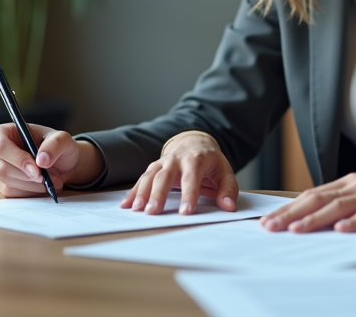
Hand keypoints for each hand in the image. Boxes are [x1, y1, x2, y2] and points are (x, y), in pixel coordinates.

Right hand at [0, 122, 101, 196]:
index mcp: (1, 132)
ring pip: (6, 183)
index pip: (0, 146)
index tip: (37, 170)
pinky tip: (41, 186)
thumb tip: (41, 160)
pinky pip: (10, 193)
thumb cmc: (56, 146)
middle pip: (1, 169)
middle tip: (47, 178)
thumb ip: (54, 145)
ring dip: (31, 185)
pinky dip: (28, 192)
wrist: (58, 163)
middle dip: (27, 177)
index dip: (18, 159)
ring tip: (50, 181)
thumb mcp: (62, 140)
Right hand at [120, 130, 238, 215]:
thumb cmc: (210, 162)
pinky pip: (141, 179)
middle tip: (153, 212)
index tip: (186, 212)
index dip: (189, 195)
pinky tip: (126, 205)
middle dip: (158, 194)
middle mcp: (176, 160)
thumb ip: (228, 189)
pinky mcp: (153, 168)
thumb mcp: (224, 171)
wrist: (194, 142)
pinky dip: (133, 192)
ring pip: (150, 176)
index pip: (192, 178)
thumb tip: (228, 207)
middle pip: (165, 176)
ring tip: (136, 210)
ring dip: (142, 193)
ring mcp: (162, 163)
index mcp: (196, 160)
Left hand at [258, 169, 355, 232]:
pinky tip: (339, 231)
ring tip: (295, 230)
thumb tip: (321, 222)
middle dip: (291, 214)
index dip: (289, 208)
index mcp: (351, 182)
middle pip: (318, 199)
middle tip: (269, 227)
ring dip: (314, 219)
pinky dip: (352, 222)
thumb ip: (348, 204)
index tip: (269, 221)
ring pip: (337, 206)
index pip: (313, 195)